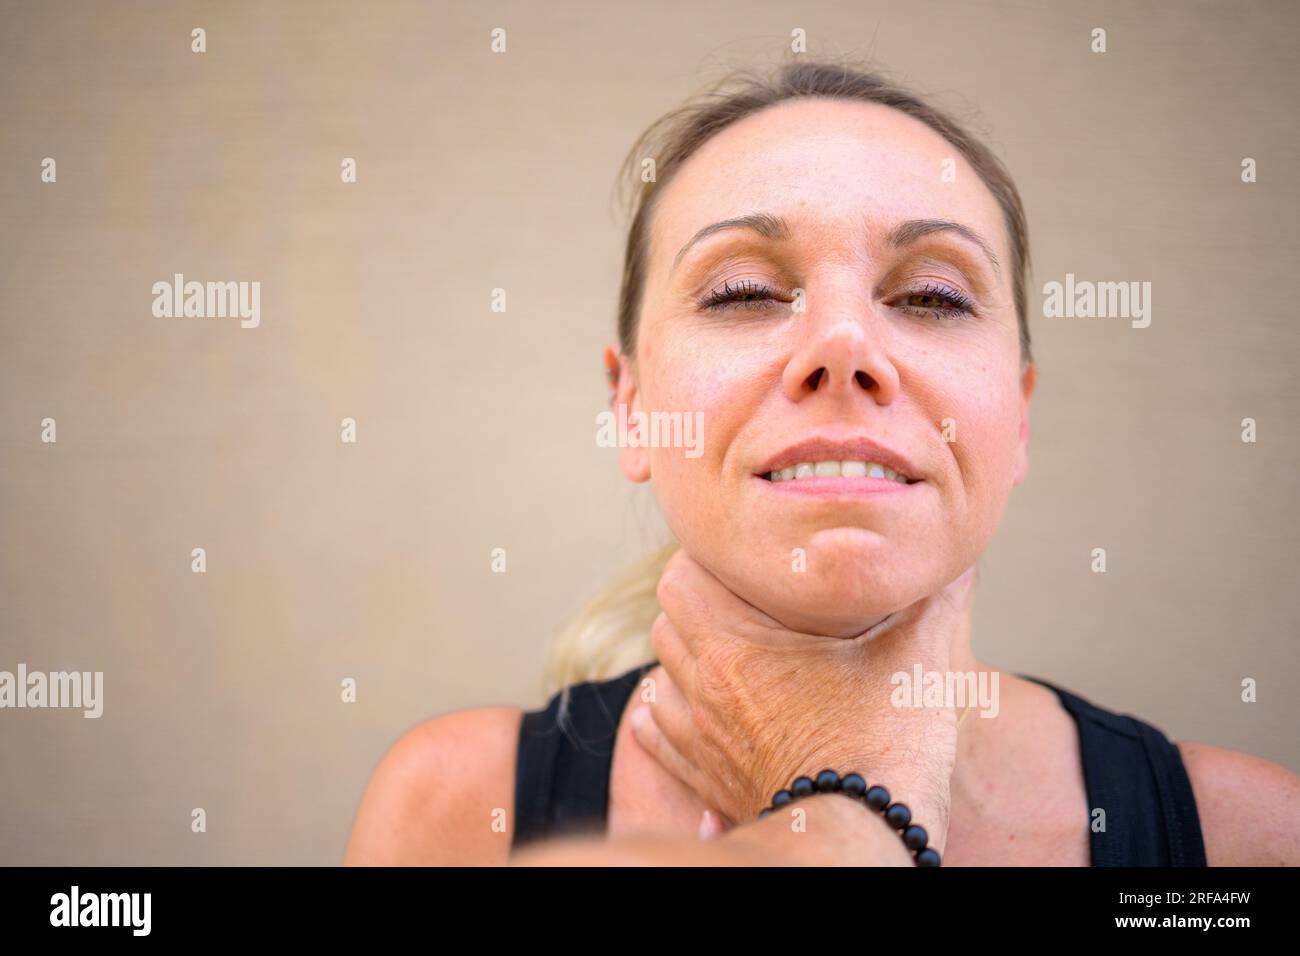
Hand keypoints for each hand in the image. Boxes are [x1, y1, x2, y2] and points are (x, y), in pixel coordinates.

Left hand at [629, 547, 969, 852]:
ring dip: (684, 659)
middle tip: (744, 602)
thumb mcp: (915, 660)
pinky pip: (660, 738)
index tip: (746, 562)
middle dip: (698, 605)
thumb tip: (954, 563)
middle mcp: (706, 690)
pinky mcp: (709, 780)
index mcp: (737, 648)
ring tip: (728, 652)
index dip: (707, 560)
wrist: (864, 839)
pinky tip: (701, 709)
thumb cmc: (884, 751)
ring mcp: (702, 739)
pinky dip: (671, 715)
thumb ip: (934, 602)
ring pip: (660, 678)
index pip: (679, 577)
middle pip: (666, 622)